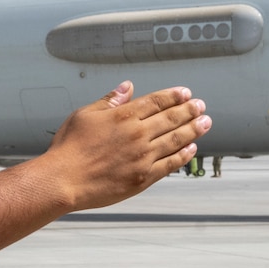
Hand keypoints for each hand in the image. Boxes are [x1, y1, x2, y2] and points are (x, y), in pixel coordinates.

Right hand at [40, 82, 209, 210]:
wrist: (63, 180)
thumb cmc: (68, 148)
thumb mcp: (84, 115)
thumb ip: (109, 101)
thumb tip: (127, 87)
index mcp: (123, 116)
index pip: (156, 102)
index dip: (173, 96)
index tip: (186, 93)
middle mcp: (137, 134)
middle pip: (171, 118)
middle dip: (189, 110)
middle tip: (201, 106)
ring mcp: (143, 157)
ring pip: (176, 140)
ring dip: (193, 130)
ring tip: (205, 123)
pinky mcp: (143, 178)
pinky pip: (170, 164)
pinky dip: (183, 155)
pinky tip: (192, 148)